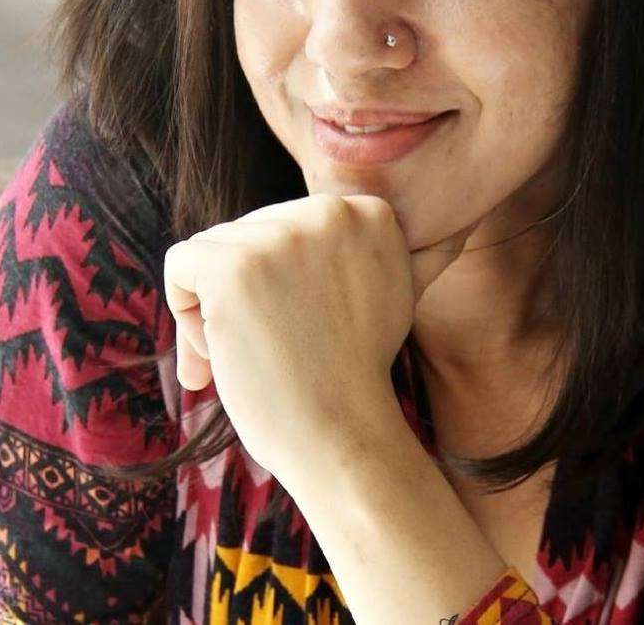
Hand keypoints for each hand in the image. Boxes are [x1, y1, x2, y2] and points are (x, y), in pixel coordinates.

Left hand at [162, 193, 476, 477]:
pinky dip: (183, 313)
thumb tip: (462, 227)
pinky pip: (180, 265)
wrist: (344, 434)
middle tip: (268, 353)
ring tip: (245, 358)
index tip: (301, 326)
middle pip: (248, 234)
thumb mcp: (400, 297)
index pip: (289, 224)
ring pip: (213, 252)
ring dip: (214, 310)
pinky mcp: (232, 265)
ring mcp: (277, 236)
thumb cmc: (359, 373)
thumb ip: (422, 255)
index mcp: (368, 211)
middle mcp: (325, 210)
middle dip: (246, 296)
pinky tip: (215, 354)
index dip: (284, 279)